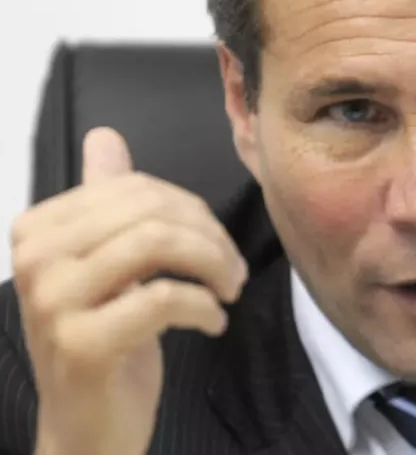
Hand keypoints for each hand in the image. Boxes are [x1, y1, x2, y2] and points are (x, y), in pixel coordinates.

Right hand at [11, 128, 246, 454]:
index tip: (218, 246)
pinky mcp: (82, 343)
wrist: (86, 428)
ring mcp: (53, 301)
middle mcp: (36, 258)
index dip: (193, 211)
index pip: (134, 188)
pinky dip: (205, 307)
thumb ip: (104, 202)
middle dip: (211, 236)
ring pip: (158, 243)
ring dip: (214, 265)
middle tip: (233, 272)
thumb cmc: (105, 343)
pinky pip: (165, 299)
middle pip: (150, 211)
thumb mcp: (106, 267)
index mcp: (39, 229)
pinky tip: (213, 323)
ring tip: (228, 291)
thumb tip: (105, 137)